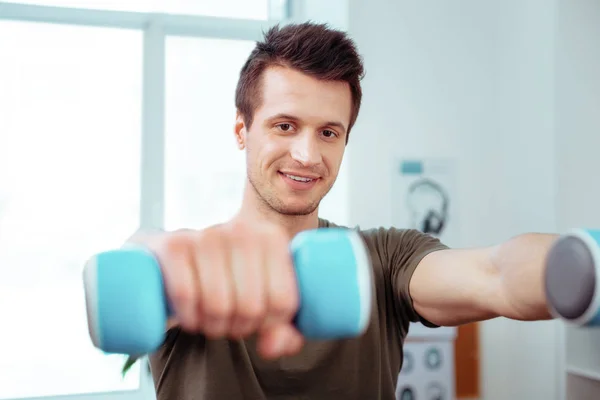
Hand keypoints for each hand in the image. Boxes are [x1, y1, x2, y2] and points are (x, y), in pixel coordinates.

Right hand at [126, 221, 302, 358]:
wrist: (178, 252)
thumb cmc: (227, 277)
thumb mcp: (262, 297)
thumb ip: (282, 330)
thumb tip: (269, 347)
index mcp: (272, 239)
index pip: (282, 302)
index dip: (268, 325)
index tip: (257, 320)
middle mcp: (242, 231)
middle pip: (251, 307)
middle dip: (239, 328)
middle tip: (230, 322)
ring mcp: (207, 235)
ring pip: (218, 305)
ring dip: (213, 326)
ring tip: (211, 320)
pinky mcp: (175, 245)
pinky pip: (186, 295)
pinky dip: (189, 317)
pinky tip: (191, 316)